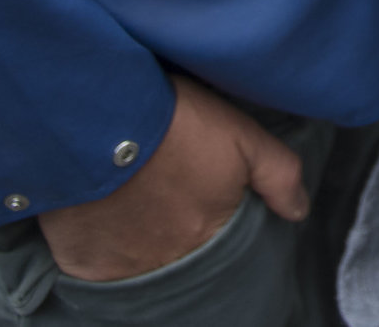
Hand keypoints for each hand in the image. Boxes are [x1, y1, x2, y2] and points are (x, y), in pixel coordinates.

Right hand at [38, 76, 307, 282]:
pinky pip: (95, 263)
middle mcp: (165, 261)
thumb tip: (300, 211)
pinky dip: (102, 245)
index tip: (203, 197)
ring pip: (138, 261)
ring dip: (141, 240)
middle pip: (180, 255)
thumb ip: (278, 175)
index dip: (214, 221)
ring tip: (138, 204)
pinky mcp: (79, 259)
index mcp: (207, 237)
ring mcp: (119, 265)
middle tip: (170, 199)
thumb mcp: (242, 135)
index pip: (220, 245)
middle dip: (179, 233)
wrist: (97, 114)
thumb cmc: (174, 122)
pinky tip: (105, 215)